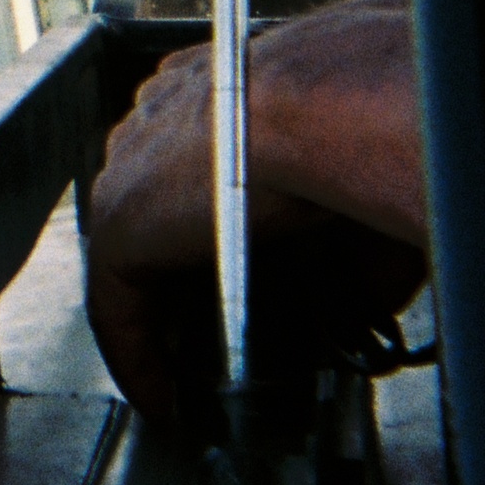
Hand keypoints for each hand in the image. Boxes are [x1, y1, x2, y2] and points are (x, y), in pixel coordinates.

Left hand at [84, 38, 422, 435]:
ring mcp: (132, 164)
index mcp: (219, 85)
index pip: (196, 156)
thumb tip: (362, 304)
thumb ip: (355, 249)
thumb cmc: (368, 125)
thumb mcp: (367, 191)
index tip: (238, 269)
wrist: (336, 107)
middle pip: (158, 206)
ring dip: (158, 317)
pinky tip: (164, 399)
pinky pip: (116, 306)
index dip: (213, 220)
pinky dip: (137, 356)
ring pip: (135, 256)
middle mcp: (164, 115)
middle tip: (216, 335)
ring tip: (187, 378)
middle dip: (182, 273)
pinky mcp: (119, 220)